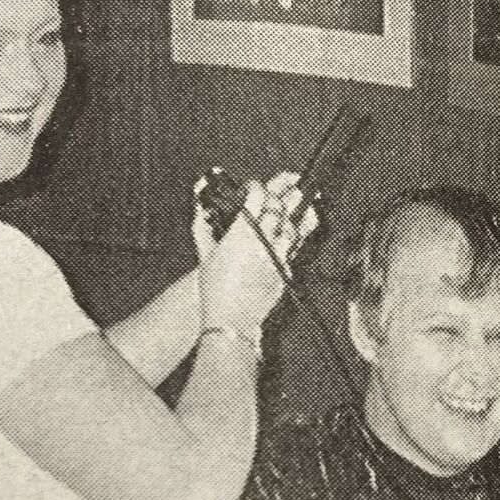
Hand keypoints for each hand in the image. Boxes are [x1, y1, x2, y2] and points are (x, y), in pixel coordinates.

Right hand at [194, 173, 317, 335]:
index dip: (257, 186)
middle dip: (285, 190)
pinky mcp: (285, 270)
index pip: (258, 195)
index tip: (254, 187)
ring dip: (296, 213)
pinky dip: (294, 238)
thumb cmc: (215, 291)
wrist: (232, 319)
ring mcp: (277, 255)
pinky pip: (294, 249)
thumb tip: (199, 211)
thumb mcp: (205, 256)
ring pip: (293, 226)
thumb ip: (202, 228)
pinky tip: (298, 230)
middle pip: (281, 206)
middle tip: (291, 180)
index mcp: (242, 232)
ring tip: (301, 201)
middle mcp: (263, 241)